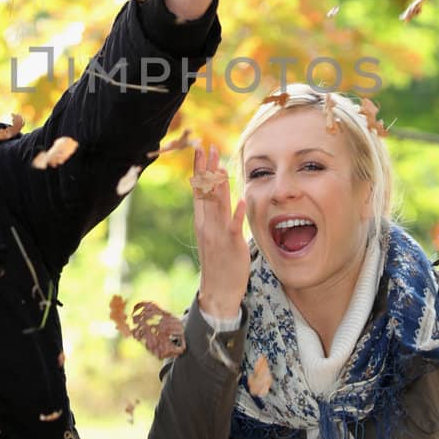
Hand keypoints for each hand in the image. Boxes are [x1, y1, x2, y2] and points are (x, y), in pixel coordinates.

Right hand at [193, 145, 249, 319]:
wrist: (217, 291)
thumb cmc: (218, 262)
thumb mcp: (212, 235)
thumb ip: (214, 216)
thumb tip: (217, 195)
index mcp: (201, 221)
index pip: (198, 189)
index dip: (198, 169)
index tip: (199, 149)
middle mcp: (206, 225)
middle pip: (205, 191)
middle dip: (206, 169)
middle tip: (207, 146)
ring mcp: (217, 234)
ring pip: (217, 204)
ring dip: (219, 184)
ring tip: (221, 165)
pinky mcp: (231, 244)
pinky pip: (234, 226)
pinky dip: (237, 213)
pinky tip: (241, 199)